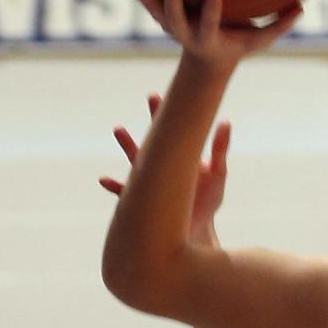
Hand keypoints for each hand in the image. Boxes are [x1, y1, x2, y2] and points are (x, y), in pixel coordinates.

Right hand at [99, 93, 231, 244]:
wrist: (196, 232)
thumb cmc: (208, 202)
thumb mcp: (218, 175)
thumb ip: (219, 149)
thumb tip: (225, 121)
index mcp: (181, 157)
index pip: (174, 130)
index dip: (168, 113)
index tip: (163, 94)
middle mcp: (164, 165)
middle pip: (157, 138)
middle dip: (154, 119)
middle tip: (152, 97)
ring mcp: (152, 182)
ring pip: (138, 160)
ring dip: (129, 145)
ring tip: (119, 128)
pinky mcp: (145, 202)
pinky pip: (126, 193)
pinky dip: (115, 186)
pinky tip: (103, 179)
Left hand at [117, 0, 301, 75]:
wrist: (207, 58)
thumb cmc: (237, 44)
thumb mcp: (259, 41)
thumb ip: (279, 26)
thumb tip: (302, 6)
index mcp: (206, 38)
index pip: (208, 25)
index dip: (210, 10)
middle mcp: (182, 31)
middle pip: (170, 15)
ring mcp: (166, 21)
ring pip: (148, 2)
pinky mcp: (157, 11)